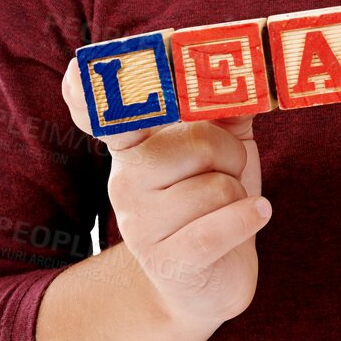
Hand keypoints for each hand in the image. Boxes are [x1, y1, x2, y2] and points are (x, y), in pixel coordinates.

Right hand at [61, 58, 271, 331]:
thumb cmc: (213, 198)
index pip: (104, 108)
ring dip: (240, 195)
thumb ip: (225, 101)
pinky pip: (219, 227)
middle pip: (197, 142)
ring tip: (226, 208)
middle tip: (226, 174)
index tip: (85, 66)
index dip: (94, 87)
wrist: (209, 277)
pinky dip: (248, 218)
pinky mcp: (167, 261)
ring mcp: (140, 223)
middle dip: (231, 156)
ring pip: (218, 186)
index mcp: (133, 142)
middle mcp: (126, 179)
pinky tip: (256, 215)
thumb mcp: (221, 144)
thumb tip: (246, 63)